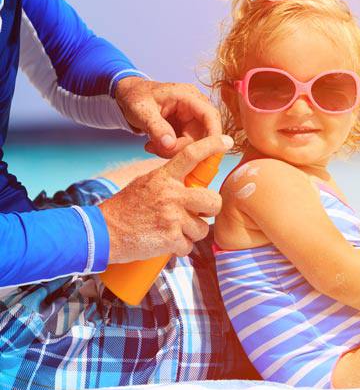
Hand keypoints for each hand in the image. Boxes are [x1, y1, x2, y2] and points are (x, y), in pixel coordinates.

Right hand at [98, 135, 232, 263]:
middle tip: (196, 214)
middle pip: (213, 201)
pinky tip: (164, 242)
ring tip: (170, 230)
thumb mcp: (146, 184)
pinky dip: (179, 248)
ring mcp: (172, 217)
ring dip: (190, 233)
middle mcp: (171, 195)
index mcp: (164, 177)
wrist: (103, 233)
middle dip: (209, 210)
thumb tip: (194, 184)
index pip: (191, 155)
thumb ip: (170, 181)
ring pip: (203, 228)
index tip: (226, 142)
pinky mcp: (170, 239)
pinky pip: (189, 246)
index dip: (211, 146)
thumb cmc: (126, 209)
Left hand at [114, 77, 221, 157]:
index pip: (210, 115)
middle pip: (203, 134)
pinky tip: (154, 145)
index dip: (214, 134)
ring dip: (175, 150)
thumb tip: (170, 144)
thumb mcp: (142, 110)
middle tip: (159, 150)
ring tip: (152, 146)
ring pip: (194, 142)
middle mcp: (194, 107)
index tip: (208, 153)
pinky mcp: (186, 129)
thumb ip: (156, 127)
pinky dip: (171, 150)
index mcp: (188, 96)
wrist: (130, 96)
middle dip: (184, 147)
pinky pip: (186, 145)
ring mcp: (191, 119)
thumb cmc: (136, 97)